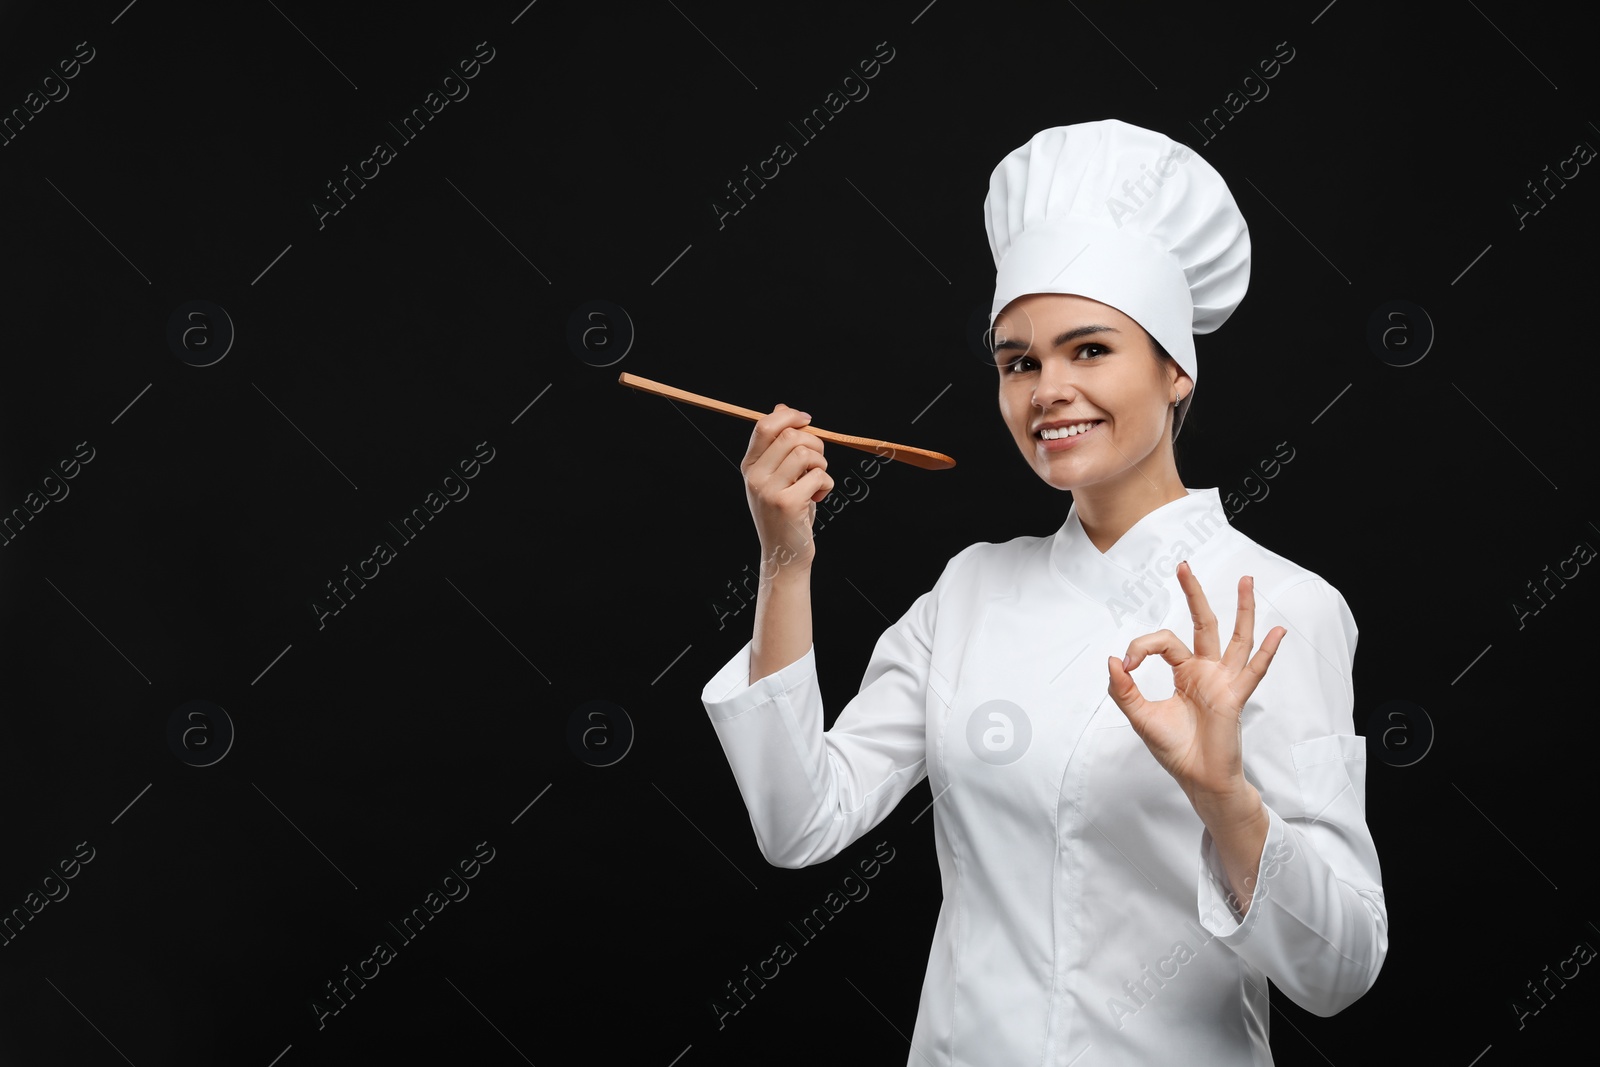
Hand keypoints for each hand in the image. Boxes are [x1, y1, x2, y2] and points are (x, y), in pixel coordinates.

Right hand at [741, 404, 833, 574]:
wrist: (784, 554)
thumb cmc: (786, 512)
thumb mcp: (778, 477)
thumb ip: (779, 445)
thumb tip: (781, 408)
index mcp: (750, 466)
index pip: (765, 426)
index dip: (790, 416)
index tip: (807, 420)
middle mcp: (754, 476)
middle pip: (790, 436)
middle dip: (814, 443)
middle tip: (817, 463)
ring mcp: (768, 490)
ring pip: (805, 453)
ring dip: (821, 464)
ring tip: (817, 481)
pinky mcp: (787, 503)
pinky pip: (818, 475)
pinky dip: (826, 483)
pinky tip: (819, 497)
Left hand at [1106, 561, 1285, 813]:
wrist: (1197, 779)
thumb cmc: (1175, 749)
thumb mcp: (1140, 717)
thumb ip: (1123, 690)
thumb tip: (1112, 659)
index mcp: (1184, 672)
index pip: (1164, 642)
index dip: (1142, 646)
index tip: (1126, 664)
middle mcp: (1206, 671)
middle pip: (1202, 624)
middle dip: (1193, 594)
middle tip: (1183, 566)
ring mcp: (1223, 682)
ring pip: (1235, 638)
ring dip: (1242, 609)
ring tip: (1246, 580)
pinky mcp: (1234, 697)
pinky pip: (1253, 671)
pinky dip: (1267, 652)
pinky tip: (1278, 631)